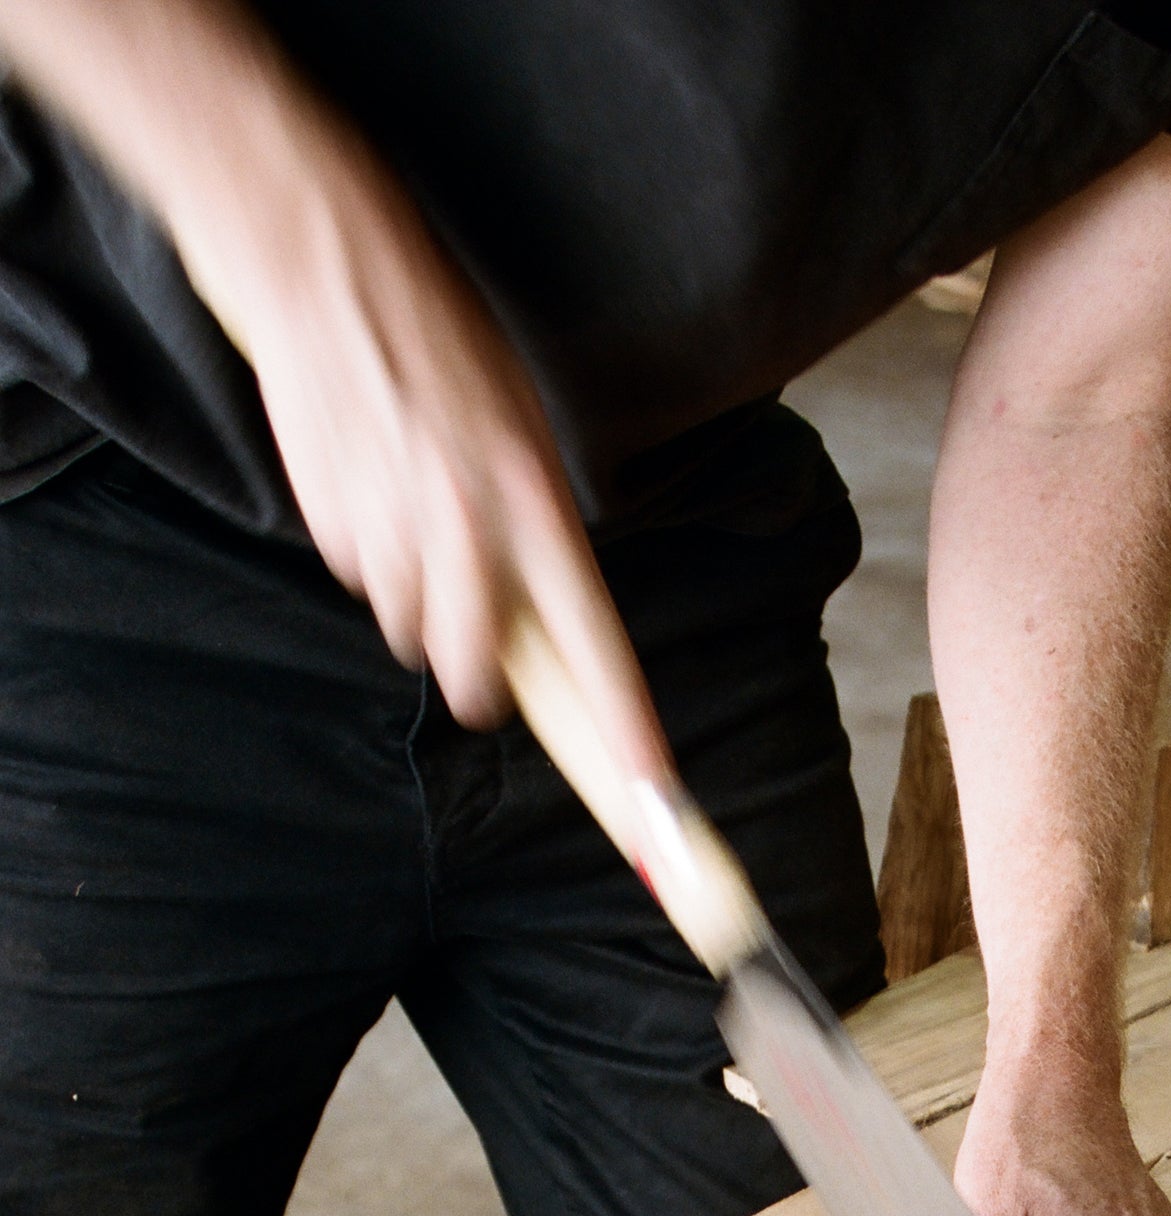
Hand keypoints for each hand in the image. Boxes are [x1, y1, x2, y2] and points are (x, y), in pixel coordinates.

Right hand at [166, 85, 672, 766]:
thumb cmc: (443, 346)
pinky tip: (369, 489)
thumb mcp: (520, 432)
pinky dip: (367, 557)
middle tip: (482, 664)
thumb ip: (536, 536)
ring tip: (415, 521)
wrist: (326, 271)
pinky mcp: (332, 525)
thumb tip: (544, 630)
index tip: (652, 799)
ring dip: (417, 607)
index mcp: (536, 504)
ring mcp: (393, 532)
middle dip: (481, 686)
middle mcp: (469, 530)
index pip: (593, 648)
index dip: (623, 733)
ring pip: (412, 635)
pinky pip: (359, 581)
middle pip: (480, 680)